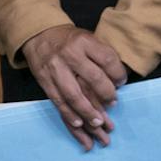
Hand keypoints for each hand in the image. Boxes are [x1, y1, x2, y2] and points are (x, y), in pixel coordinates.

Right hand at [21, 26, 127, 148]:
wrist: (39, 35)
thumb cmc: (69, 40)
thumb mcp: (88, 38)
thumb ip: (101, 55)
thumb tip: (117, 82)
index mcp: (84, 41)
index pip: (107, 60)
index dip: (118, 75)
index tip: (122, 83)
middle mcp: (70, 55)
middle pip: (93, 79)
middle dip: (106, 95)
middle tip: (113, 104)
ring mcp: (55, 69)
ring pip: (74, 95)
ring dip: (87, 112)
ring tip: (99, 124)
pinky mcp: (45, 81)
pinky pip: (58, 101)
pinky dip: (69, 115)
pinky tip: (79, 124)